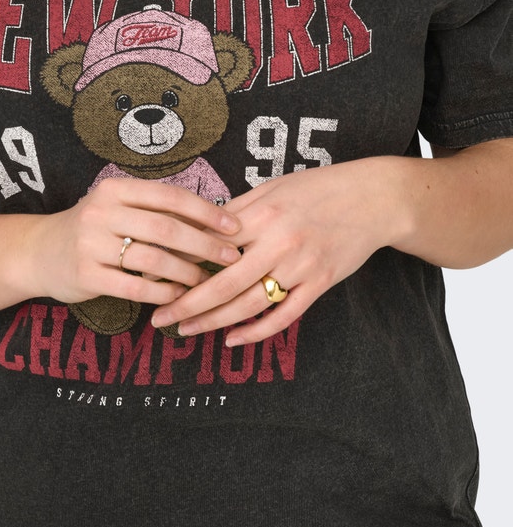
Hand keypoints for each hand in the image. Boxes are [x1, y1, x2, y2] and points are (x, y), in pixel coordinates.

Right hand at [29, 177, 241, 306]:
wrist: (38, 252)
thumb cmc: (93, 228)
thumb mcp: (117, 208)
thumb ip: (155, 211)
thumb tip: (214, 220)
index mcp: (115, 189)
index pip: (170, 196)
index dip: (206, 212)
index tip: (233, 226)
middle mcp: (101, 212)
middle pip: (166, 228)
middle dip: (204, 244)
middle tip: (230, 257)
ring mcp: (91, 244)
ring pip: (153, 260)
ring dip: (187, 272)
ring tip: (205, 280)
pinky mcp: (85, 275)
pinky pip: (135, 287)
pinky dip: (162, 293)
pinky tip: (178, 296)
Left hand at [151, 157, 406, 343]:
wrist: (373, 198)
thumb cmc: (317, 187)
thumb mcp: (274, 187)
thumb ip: (239, 209)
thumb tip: (200, 227)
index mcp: (262, 213)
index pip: (210, 245)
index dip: (179, 264)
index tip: (153, 277)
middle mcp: (279, 241)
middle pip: (223, 283)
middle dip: (187, 304)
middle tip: (160, 319)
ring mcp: (301, 266)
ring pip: (249, 304)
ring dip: (214, 322)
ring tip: (187, 331)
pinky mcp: (320, 283)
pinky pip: (284, 315)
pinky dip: (257, 331)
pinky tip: (232, 339)